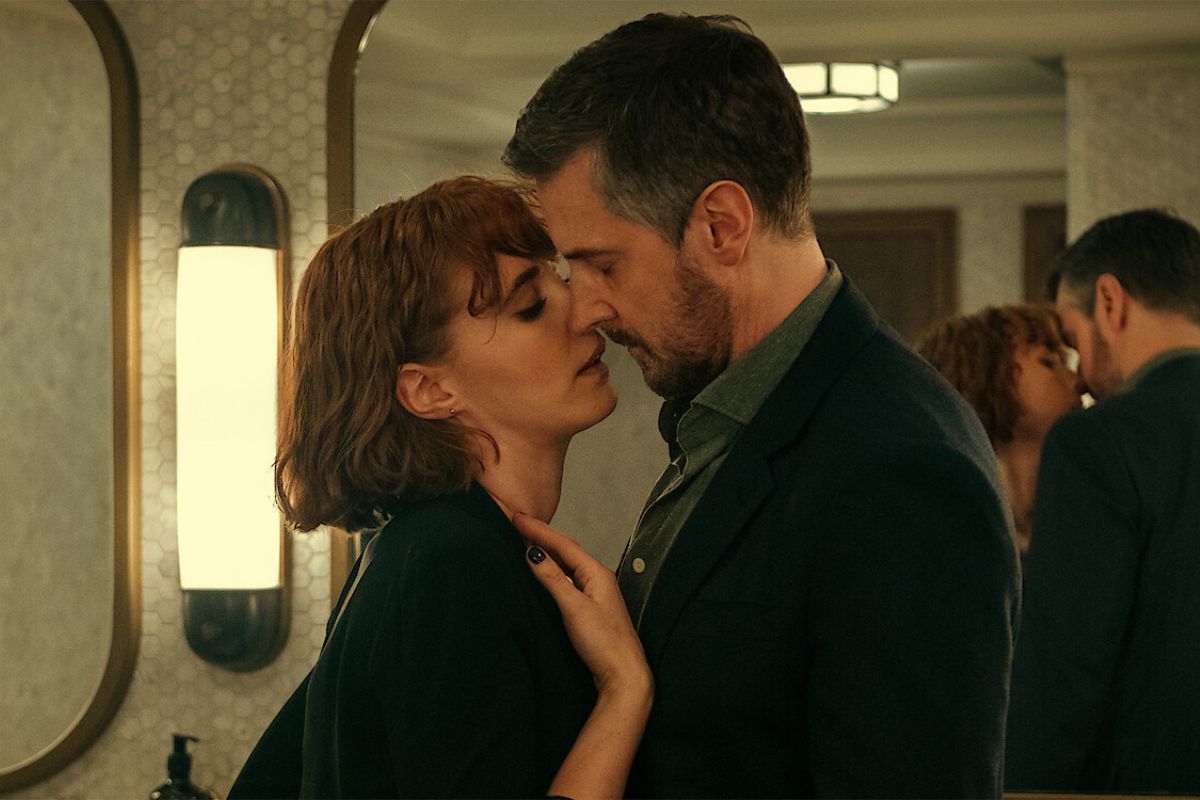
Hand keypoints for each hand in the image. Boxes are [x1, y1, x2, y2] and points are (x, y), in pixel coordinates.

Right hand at [514, 513, 652, 699]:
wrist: (623, 675)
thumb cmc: (603, 643)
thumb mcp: (574, 607)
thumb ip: (553, 579)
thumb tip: (532, 552)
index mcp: (597, 573)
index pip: (563, 544)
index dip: (539, 530)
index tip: (517, 516)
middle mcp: (598, 578)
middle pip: (567, 550)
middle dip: (543, 535)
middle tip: (519, 522)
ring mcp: (596, 593)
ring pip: (568, 564)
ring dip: (548, 551)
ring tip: (527, 540)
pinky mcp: (591, 608)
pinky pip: (568, 578)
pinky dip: (553, 569)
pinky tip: (545, 571)